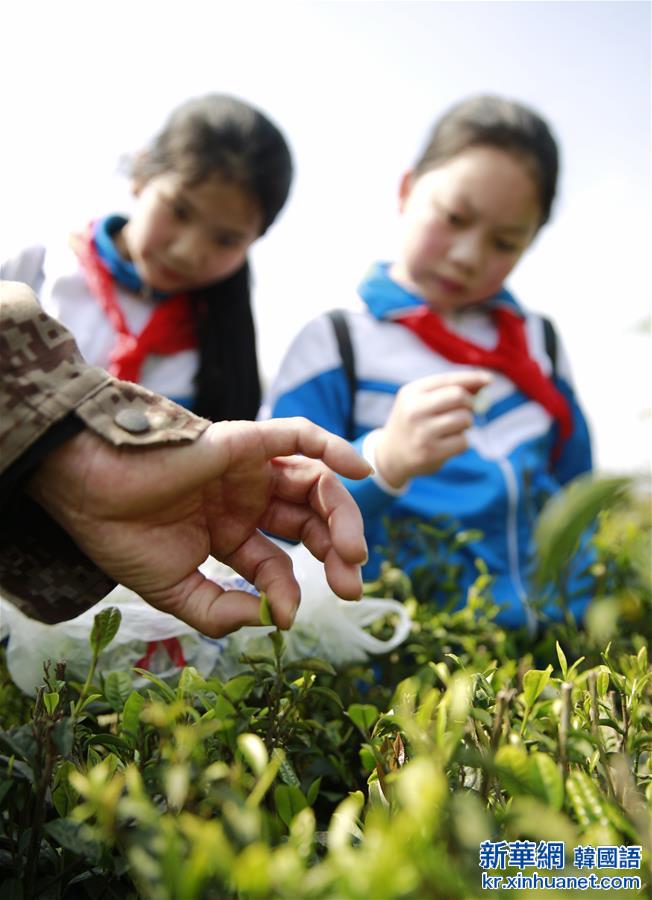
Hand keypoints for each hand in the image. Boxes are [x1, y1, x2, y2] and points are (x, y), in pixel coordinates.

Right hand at [27, 418, 371, 636]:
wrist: (85, 489)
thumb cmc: (122, 535)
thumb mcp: (175, 589)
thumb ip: (221, 611)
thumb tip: (274, 619)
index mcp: (230, 532)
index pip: (277, 563)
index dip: (289, 590)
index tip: (288, 616)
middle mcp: (246, 499)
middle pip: (309, 522)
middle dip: (337, 553)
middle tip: (353, 586)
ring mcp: (248, 469)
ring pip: (314, 483)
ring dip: (341, 516)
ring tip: (352, 553)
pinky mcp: (243, 441)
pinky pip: (297, 435)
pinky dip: (332, 446)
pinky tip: (359, 469)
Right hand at [374, 370, 490, 488]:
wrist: (390, 455)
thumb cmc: (414, 423)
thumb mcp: (422, 401)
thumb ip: (450, 390)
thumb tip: (485, 382)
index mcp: (411, 392)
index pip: (448, 380)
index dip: (472, 378)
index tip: (489, 379)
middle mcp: (414, 410)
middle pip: (458, 396)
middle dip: (469, 403)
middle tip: (466, 410)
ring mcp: (422, 432)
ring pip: (464, 419)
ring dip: (466, 423)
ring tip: (453, 428)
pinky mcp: (430, 453)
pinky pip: (463, 441)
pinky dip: (462, 442)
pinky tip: (448, 444)